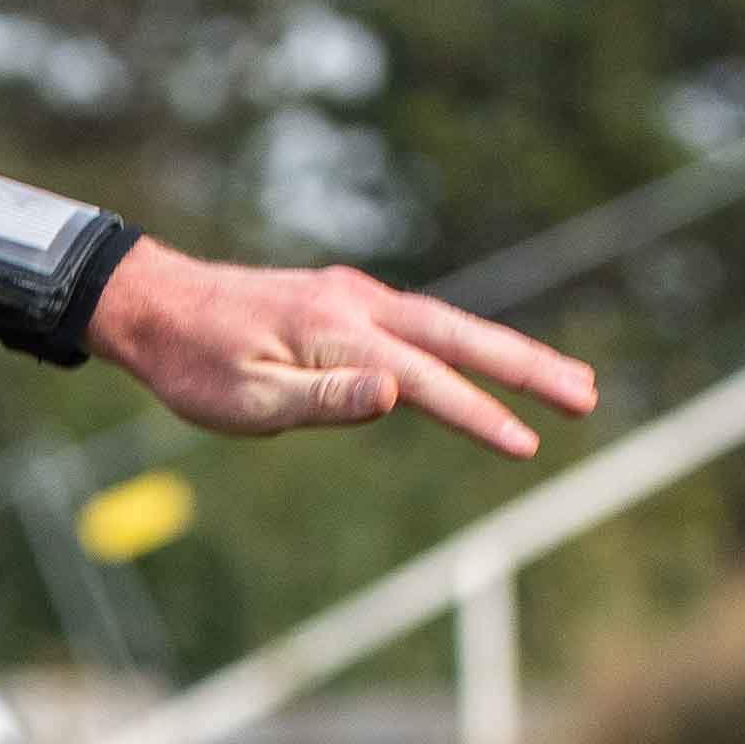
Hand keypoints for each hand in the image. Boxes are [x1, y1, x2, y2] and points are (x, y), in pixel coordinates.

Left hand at [92, 244, 599, 461]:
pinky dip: (464, 343)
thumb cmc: (193, 365)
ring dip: (507, 352)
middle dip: (528, 367)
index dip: (479, 414)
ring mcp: (356, 298)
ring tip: (562, 382)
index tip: (526, 445)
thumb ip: (323, 400)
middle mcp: (360, 306)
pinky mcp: (346, 301)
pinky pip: (421, 324)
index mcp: (340, 335)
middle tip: (587, 396)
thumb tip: (396, 394)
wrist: (157, 305)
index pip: (427, 381)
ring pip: (448, 326)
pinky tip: (484, 364)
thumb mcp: (245, 400)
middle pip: (462, 336)